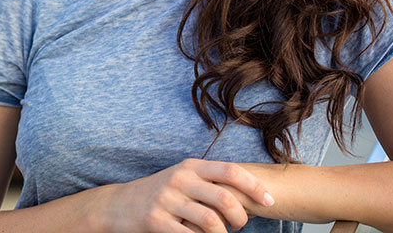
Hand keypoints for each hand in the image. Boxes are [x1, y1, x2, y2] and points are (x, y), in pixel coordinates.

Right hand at [102, 158, 272, 232]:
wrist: (122, 204)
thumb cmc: (163, 192)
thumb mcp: (185, 178)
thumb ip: (211, 181)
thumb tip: (249, 193)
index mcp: (192, 166)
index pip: (230, 171)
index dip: (254, 186)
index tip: (269, 201)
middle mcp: (181, 179)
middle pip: (224, 198)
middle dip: (240, 217)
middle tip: (241, 225)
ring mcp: (168, 200)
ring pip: (210, 222)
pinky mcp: (156, 220)